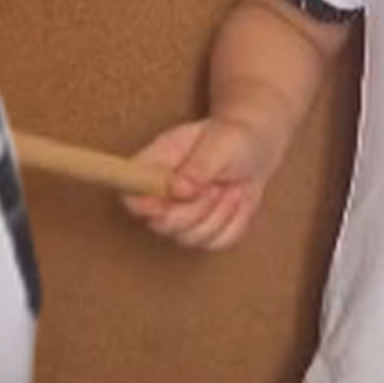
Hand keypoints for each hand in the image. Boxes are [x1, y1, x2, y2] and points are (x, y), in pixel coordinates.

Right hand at [121, 117, 277, 249]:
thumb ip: (197, 167)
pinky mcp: (203, 232)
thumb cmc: (229, 140)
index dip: (144, 207)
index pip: (131, 197)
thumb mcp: (217, 144)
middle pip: (161, 226)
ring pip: (190, 239)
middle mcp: (160, 198)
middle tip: (216, 188)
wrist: (252, 149)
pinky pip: (216, 242)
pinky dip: (234, 223)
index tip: (174, 198)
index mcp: (152, 168)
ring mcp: (180, 217)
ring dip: (219, 215)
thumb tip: (178, 189)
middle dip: (196, 211)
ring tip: (230, 189)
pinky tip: (238, 201)